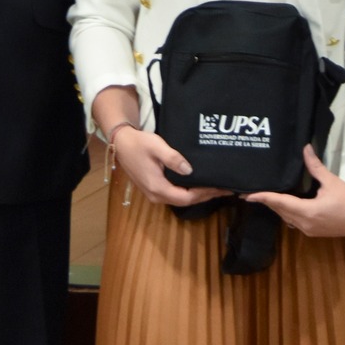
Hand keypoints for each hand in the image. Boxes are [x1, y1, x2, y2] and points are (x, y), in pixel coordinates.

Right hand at [109, 123, 232, 208]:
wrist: (120, 143)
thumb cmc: (139, 143)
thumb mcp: (157, 146)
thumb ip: (173, 159)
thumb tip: (190, 170)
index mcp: (158, 187)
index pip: (187, 197)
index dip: (205, 194)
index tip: (220, 188)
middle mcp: (156, 195)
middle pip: (186, 201)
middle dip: (205, 196)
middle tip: (224, 189)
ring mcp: (154, 194)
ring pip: (181, 199)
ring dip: (198, 195)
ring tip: (215, 187)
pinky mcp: (154, 189)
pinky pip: (175, 195)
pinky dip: (189, 192)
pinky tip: (198, 185)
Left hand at [245, 146, 344, 238]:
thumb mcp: (331, 181)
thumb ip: (315, 166)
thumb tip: (305, 148)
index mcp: (308, 212)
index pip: (280, 203)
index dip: (264, 198)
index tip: (248, 196)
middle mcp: (305, 224)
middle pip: (280, 211)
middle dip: (267, 202)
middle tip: (250, 193)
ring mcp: (309, 230)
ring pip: (286, 218)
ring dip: (276, 207)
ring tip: (263, 197)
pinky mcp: (314, 231)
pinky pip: (294, 222)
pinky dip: (286, 212)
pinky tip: (282, 204)